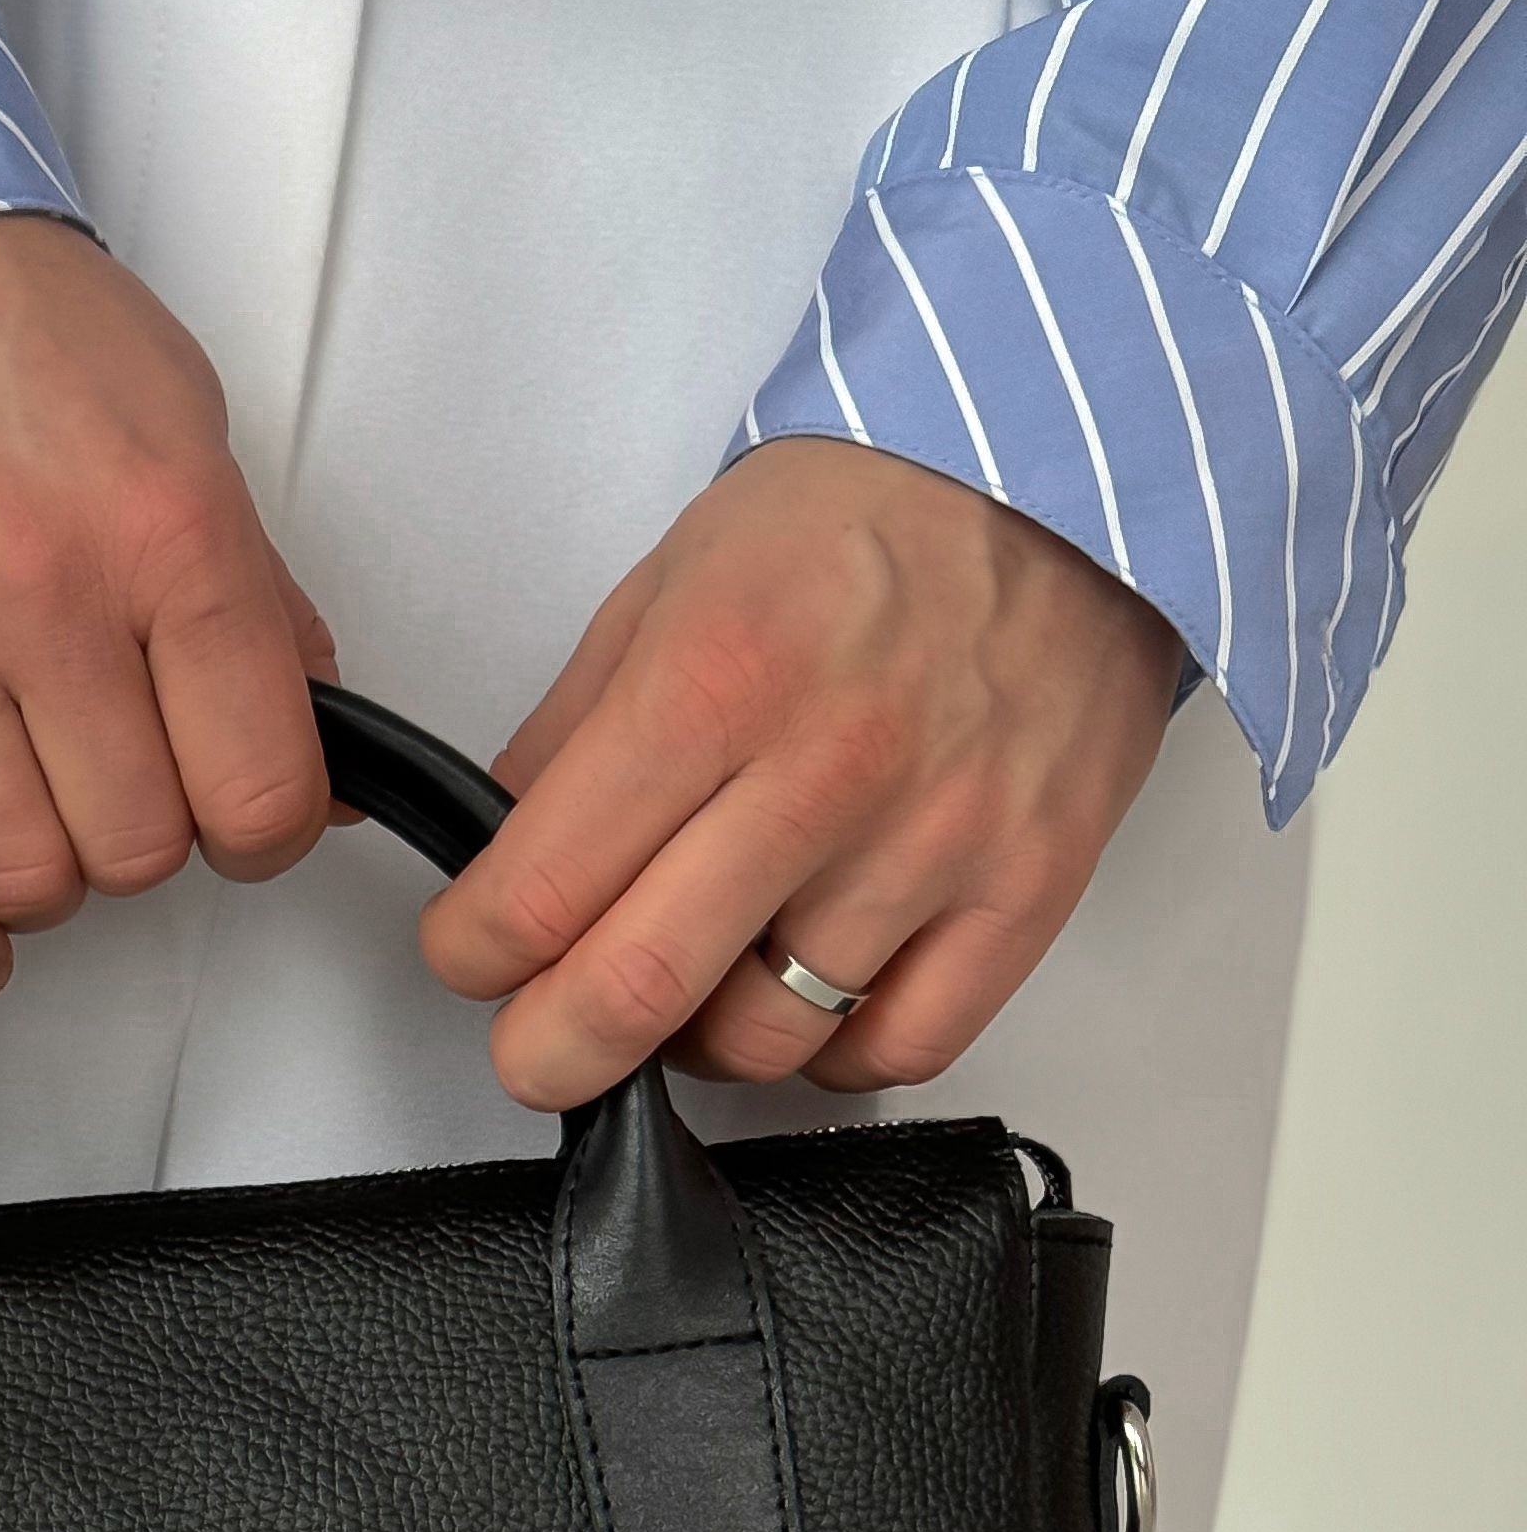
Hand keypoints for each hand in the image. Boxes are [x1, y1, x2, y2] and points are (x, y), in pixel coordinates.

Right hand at [0, 215, 337, 996]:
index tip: (239, 815)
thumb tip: (315, 759)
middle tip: (119, 783)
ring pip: (28, 876)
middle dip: (146, 842)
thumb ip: (252, 598)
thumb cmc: (5, 324)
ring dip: (49, 877)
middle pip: (141, 849)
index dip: (264, 831)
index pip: (259, 784)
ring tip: (35, 814)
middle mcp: (50, 599)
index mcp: (167, 532)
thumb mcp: (182, 424)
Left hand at [417, 440, 1183, 1108]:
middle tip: (537, 1047)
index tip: (470, 955)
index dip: (474, 954)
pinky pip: (899, 1049)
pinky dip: (830, 1058)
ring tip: (689, 992)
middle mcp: (827, 771)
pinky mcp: (1026, 887)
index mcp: (717, 681)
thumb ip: (577, 730)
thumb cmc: (865, 520)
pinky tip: (804, 1004)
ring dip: (697, 1045)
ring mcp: (935, 841)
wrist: (1060, 473)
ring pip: (769, 1039)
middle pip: (640, 991)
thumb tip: (507, 856)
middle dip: (551, 1051)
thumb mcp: (673, 581)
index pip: (543, 889)